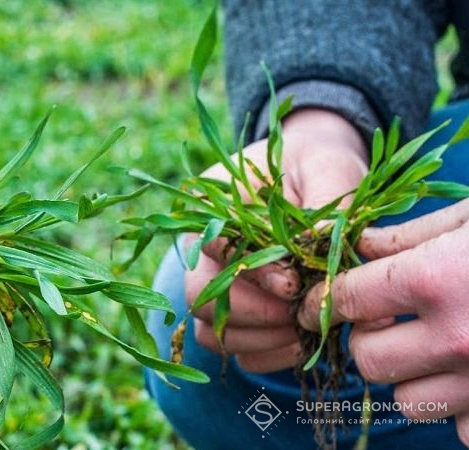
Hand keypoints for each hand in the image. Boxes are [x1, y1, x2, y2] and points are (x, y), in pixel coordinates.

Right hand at [186, 108, 367, 371]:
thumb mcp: (329, 168)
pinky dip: (265, 355)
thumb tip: (325, 246)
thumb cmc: (319, 167)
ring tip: (305, 329)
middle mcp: (202, 251)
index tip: (292, 283)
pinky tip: (300, 342)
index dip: (251, 271)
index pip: (212, 247)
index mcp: (212, 208)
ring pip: (211, 331)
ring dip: (259, 339)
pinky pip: (233, 350)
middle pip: (200, 297)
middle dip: (253, 313)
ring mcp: (215, 286)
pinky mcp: (235, 316)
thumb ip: (328, 201)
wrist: (317, 177)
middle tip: (300, 313)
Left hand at [298, 198, 468, 444]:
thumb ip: (406, 236)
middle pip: (367, 358)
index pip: (344, 301)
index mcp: (432, 280)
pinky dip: (456, 409)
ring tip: (430, 349)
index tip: (319, 303)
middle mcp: (454, 337)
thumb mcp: (468, 219)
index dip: (324, 300)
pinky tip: (464, 377)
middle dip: (366, 339)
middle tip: (386, 322)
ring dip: (407, 376)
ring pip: (406, 399)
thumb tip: (352, 245)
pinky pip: (457, 427)